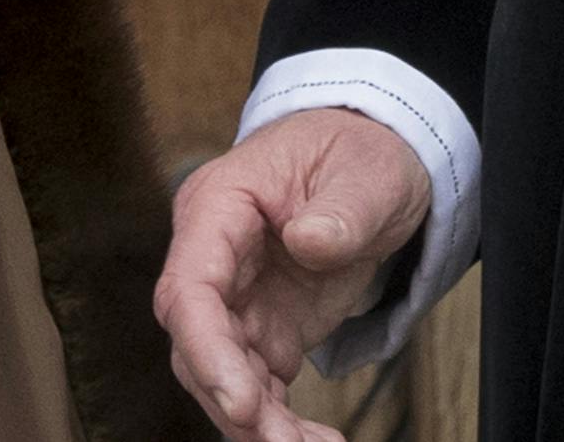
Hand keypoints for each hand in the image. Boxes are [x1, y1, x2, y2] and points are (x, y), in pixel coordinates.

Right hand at [157, 108, 429, 440]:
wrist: (374, 160)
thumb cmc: (359, 152)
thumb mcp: (367, 171)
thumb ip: (340, 208)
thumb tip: (308, 241)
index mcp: (218, 206)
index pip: (188, 287)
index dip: (206, 349)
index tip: (241, 400)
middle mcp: (215, 258)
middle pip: (196, 343)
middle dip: (233, 399)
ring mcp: (238, 299)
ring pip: (223, 374)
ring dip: (259, 422)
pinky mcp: (267, 330)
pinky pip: (260, 385)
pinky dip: (281, 421)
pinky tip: (314, 441)